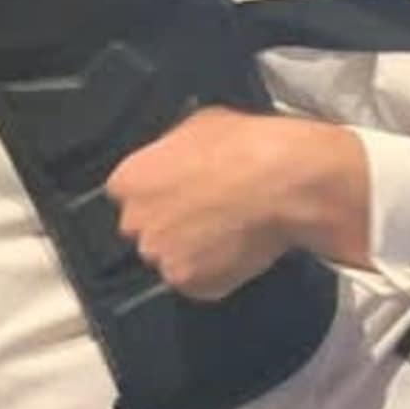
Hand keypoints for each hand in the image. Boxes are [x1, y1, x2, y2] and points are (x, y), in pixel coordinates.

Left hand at [103, 110, 364, 301]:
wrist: (282, 184)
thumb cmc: (244, 147)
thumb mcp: (196, 125)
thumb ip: (171, 148)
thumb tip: (177, 151)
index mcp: (127, 181)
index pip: (126, 195)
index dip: (156, 195)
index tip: (179, 193)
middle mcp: (134, 222)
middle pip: (144, 230)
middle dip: (169, 225)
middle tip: (207, 214)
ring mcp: (160, 256)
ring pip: (170, 259)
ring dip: (192, 250)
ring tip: (229, 232)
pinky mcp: (190, 283)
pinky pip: (199, 283)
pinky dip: (216, 273)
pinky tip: (239, 250)